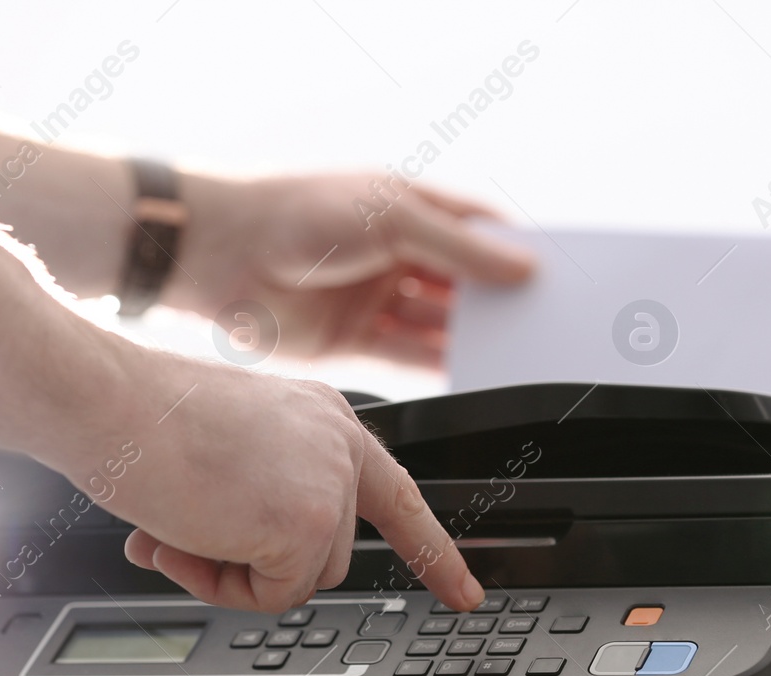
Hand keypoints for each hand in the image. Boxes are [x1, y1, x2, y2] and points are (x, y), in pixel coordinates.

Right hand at [44, 339, 483, 612]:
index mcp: (323, 420)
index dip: (433, 551)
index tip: (467, 592)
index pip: (395, 497)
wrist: (105, 400)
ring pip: (299, 581)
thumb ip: (254, 496)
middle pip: (326, 555)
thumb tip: (229, 555)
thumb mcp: (226, 449)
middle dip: (256, 565)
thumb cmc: (140, 416)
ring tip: (180, 530)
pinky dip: (220, 585)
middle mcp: (338, 446)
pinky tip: (184, 538)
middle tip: (187, 537)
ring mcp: (328, 485)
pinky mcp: (306, 523)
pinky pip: (271, 596)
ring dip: (232, 575)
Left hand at [169, 173, 534, 365]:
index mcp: (406, 208)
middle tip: (539, 323)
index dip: (513, 254)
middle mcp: (392, 254)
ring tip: (514, 352)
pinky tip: (471, 372)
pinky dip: (438, 366)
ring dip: (471, 339)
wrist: (218, 253)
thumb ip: (460, 248)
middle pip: (460, 284)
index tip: (551, 277)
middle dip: (497, 303)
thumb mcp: (393, 216)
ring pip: (436, 325)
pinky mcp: (351, 342)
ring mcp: (372, 299)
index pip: (476, 232)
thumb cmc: (297, 211)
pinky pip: (406, 358)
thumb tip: (520, 268)